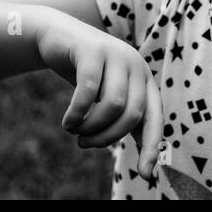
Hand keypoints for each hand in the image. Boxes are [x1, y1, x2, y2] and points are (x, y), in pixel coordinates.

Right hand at [37, 15, 164, 181]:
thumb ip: (125, 120)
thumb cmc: (84, 74)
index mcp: (144, 78)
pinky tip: (67, 122)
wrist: (57, 36)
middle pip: (131, 114)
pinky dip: (77, 113)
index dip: (151, 147)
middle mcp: (135, 64)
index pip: (155, 118)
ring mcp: (115, 53)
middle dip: (107, 137)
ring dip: (91, 127)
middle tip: (85, 144)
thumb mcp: (107, 95)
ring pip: (112, 104)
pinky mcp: (92, 49)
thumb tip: (148, 167)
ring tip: (75, 131)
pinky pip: (88, 91)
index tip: (145, 174)